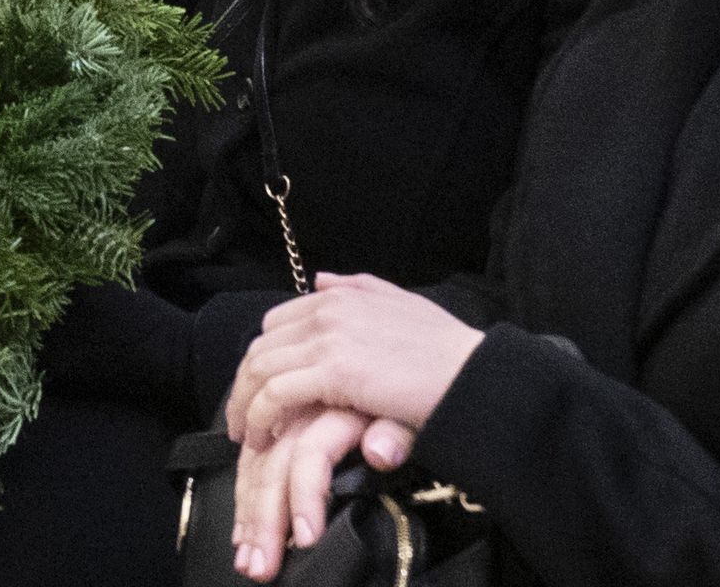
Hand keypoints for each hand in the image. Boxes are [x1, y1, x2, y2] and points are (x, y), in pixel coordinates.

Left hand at [222, 275, 480, 576]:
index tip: (259, 389)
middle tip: (243, 417)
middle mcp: (327, 309)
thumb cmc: (448, 352)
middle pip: (262, 347)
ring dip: (246, 405)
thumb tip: (321, 280)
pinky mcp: (334, 371)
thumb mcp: (402, 305)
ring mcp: (329, 338)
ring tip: (246, 435)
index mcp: (340, 295)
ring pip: (261, 370)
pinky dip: (260, 416)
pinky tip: (262, 438)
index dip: (264, 359)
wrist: (477, 377)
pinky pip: (276, 394)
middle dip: (246, 384)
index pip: (277, 324)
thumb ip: (359, 289)